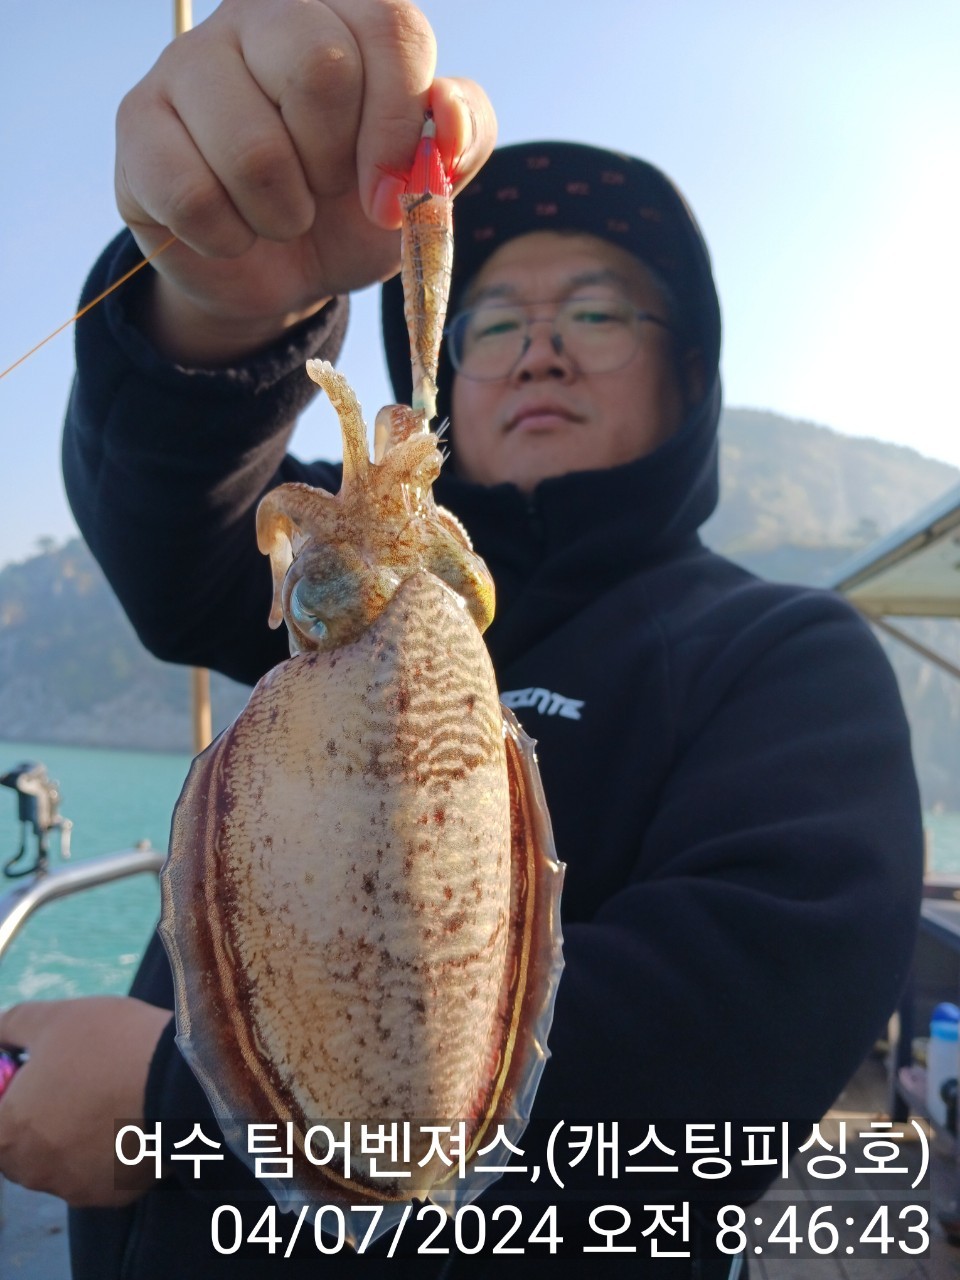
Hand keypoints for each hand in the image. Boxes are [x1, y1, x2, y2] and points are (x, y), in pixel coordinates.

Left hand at [0, 997, 171, 1205]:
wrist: (183, 1078)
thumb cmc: (110, 1045)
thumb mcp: (56, 1018)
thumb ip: (11, 1027)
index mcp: (6, 1133)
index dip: (9, 1097)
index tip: (34, 1073)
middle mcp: (32, 1172)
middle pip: (20, 1146)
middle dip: (39, 1117)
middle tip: (76, 1080)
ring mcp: (73, 1189)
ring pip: (60, 1161)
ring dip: (73, 1136)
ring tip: (110, 1096)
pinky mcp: (112, 1197)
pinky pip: (98, 1174)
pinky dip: (107, 1152)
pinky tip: (129, 1119)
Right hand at [115, 0, 496, 361]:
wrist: (283, 272)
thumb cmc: (355, 209)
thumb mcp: (424, 183)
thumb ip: (462, 138)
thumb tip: (446, 115)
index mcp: (342, 13)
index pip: (391, 29)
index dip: (396, 127)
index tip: (388, 197)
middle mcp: (261, 15)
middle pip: (319, 68)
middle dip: (334, 166)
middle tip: (323, 190)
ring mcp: (190, 63)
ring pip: (253, 148)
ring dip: (281, 215)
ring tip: (279, 215)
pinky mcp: (138, 123)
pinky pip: (192, 195)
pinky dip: (228, 239)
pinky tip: (232, 232)